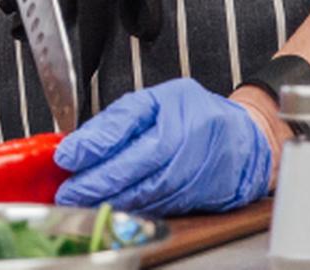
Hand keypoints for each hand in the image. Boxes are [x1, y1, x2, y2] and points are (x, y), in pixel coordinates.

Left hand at [53, 78, 273, 215]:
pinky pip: (160, 206)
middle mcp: (186, 144)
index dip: (93, 146)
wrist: (243, 139)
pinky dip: (134, 208)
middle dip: (96, 183)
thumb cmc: (195, 114)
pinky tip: (115, 206)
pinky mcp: (197, 197)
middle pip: (134, 168)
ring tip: (84, 202)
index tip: (66, 158)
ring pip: (146, 193)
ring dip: (112, 200)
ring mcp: (194, 174)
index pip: (126, 130)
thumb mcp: (154, 101)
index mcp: (173, 112)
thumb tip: (79, 145)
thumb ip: (117, 120)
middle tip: (69, 191)